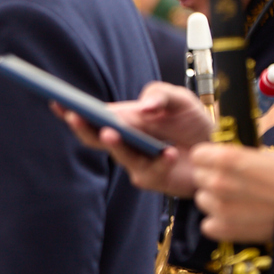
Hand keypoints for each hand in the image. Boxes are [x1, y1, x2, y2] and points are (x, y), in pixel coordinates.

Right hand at [53, 80, 215, 197]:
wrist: (218, 153)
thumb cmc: (192, 126)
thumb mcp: (181, 100)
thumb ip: (161, 94)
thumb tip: (144, 106)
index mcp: (124, 120)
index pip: (91, 116)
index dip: (70, 110)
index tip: (56, 101)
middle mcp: (124, 142)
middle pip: (94, 138)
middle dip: (82, 127)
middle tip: (75, 116)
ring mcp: (135, 162)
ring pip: (119, 156)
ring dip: (114, 145)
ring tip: (112, 132)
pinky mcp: (152, 179)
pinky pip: (152, 170)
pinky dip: (162, 161)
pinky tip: (170, 153)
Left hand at [193, 145, 273, 244]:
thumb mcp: (269, 155)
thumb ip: (242, 156)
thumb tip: (228, 156)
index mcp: (228, 159)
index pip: (198, 155)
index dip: (209, 158)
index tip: (219, 163)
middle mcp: (218, 182)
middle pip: (199, 177)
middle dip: (213, 178)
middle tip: (236, 184)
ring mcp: (219, 207)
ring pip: (202, 200)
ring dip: (216, 200)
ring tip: (239, 202)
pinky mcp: (223, 229)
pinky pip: (208, 224)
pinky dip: (219, 223)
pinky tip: (238, 219)